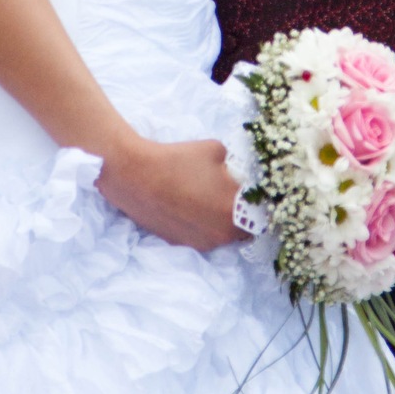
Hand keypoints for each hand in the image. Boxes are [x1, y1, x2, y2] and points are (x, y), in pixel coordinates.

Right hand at [98, 134, 242, 250]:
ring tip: (205, 200)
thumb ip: (233, 165)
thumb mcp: (217, 149)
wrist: (135, 174)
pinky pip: (202, 236)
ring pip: (222, 234)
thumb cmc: (177, 159)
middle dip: (239, 214)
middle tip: (228, 195)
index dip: (256, 201)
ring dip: (220, 221)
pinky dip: (200, 225)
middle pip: (244, 228)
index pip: (259, 213)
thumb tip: (236, 172)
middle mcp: (221, 233)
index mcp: (234, 210)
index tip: (249, 191)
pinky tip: (189, 207)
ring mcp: (201, 242)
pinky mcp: (181, 243)